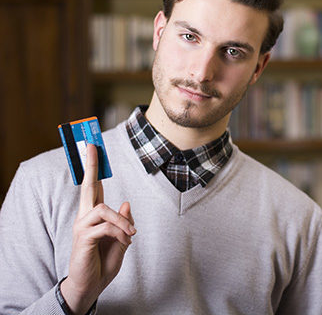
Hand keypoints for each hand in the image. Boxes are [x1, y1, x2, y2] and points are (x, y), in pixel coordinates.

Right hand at [60, 144, 135, 313]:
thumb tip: (125, 202)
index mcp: (94, 215)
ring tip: (130, 235)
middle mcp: (84, 217)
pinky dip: (120, 232)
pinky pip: (106, 226)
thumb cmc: (104, 261)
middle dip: (90, 164)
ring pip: (102, 208)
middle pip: (86, 186)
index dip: (93, 167)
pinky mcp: (82, 238)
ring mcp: (81, 227)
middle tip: (90, 144)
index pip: (92, 187)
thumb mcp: (122, 238)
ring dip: (121, 221)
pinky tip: (125, 242)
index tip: (93, 147)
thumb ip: (124, 221)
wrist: (91, 285)